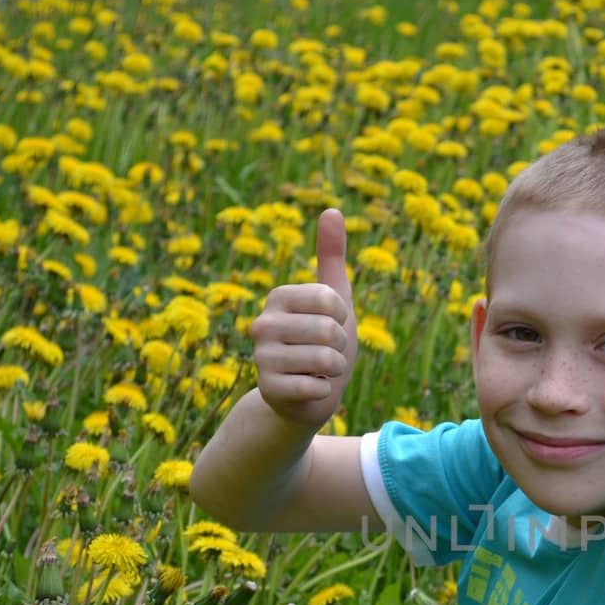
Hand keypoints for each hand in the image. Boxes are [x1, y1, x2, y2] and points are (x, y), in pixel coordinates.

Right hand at [249, 208, 357, 431]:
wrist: (309, 396)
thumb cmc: (325, 344)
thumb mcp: (335, 300)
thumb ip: (331, 256)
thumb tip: (331, 209)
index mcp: (279, 296)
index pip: (331, 300)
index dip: (343, 318)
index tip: (332, 326)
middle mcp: (262, 323)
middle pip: (329, 330)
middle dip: (340, 347)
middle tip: (325, 352)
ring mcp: (261, 357)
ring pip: (325, 359)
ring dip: (333, 370)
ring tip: (317, 370)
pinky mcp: (267, 389)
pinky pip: (315, 386)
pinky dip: (323, 391)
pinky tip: (309, 389)